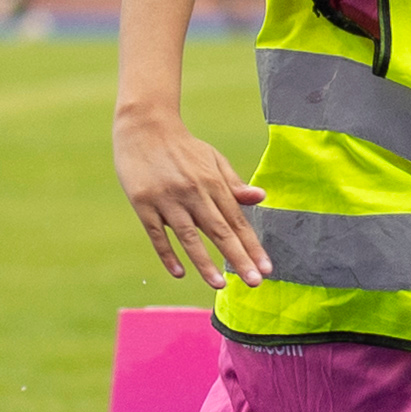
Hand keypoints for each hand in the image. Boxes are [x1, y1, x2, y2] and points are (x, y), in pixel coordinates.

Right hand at [116, 109, 269, 287]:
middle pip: (219, 230)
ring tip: (219, 286)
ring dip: (204, 262)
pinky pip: (157, 234)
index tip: (266, 269)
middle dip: (238, 257)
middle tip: (255, 283)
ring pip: (188, 236)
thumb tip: (261, 198)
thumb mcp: (212, 159)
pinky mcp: (143, 203)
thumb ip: (234, 183)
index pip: (237, 220)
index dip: (252, 246)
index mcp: (213, 182)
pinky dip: (167, 254)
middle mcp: (193, 192)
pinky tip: (179, 273)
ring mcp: (167, 199)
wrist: (144, 126)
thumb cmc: (183, 147)